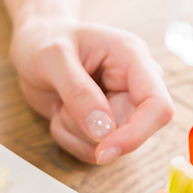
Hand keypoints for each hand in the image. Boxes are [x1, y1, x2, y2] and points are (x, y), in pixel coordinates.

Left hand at [9, 16, 172, 163]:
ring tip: (61, 102)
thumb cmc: (44, 41)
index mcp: (133, 57)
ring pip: (108, 145)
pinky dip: (69, 139)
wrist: (34, 45)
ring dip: (74, 132)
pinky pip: (92, 151)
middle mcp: (134, 84)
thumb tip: (104, 132)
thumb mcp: (53, 58)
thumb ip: (78, 92)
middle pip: (128, 131)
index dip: (136, 134)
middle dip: (86, 126)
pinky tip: (60, 113)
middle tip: (62, 100)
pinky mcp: (107, 125)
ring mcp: (122, 107)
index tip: (103, 151)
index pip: (158, 105)